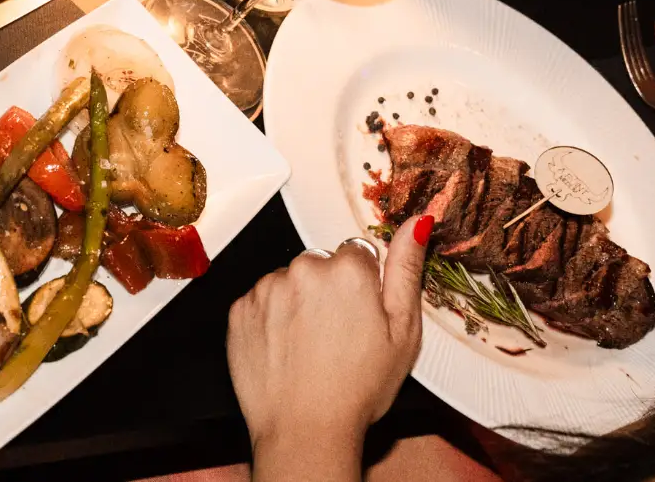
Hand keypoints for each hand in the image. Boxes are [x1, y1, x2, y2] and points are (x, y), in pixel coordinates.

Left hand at [228, 214, 429, 473]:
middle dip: (329, 290)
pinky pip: (261, 300)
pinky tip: (285, 349)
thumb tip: (415, 223)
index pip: (357, 254)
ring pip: (289, 281)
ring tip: (309, 347)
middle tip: (336, 337)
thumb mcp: (403, 333)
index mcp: (348, 269)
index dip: (363, 286)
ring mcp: (266, 288)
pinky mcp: (239, 309)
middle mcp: (303, 268)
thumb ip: (407, 270)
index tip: (361, 317)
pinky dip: (271, 318)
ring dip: (298, 303)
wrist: (304, 432)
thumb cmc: (358, 389)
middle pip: (321, 264)